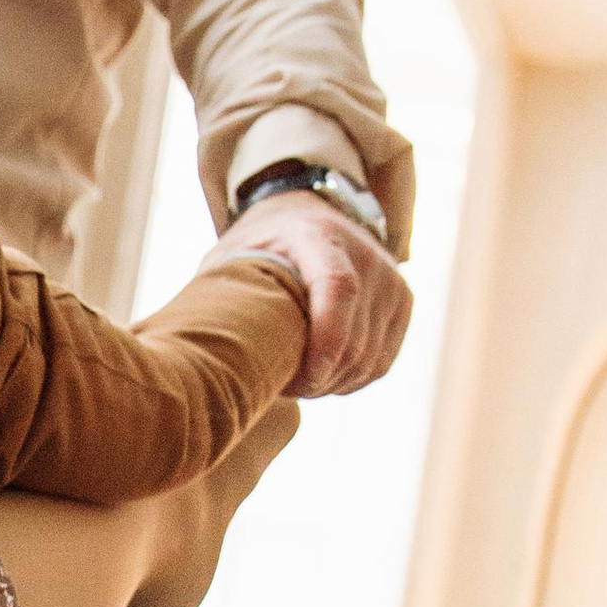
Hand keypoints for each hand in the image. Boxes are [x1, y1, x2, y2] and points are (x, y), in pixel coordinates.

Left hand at [217, 191, 410, 394]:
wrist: (311, 216)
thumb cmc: (261, 247)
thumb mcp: (234, 256)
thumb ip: (227, 294)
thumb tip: (204, 350)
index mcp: (318, 238)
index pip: (337, 288)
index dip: (327, 339)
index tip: (306, 379)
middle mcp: (365, 256)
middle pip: (355, 338)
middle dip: (318, 380)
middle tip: (280, 390)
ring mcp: (390, 280)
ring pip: (369, 359)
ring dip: (331, 385)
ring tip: (296, 385)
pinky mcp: (402, 302)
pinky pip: (381, 362)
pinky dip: (352, 381)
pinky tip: (323, 380)